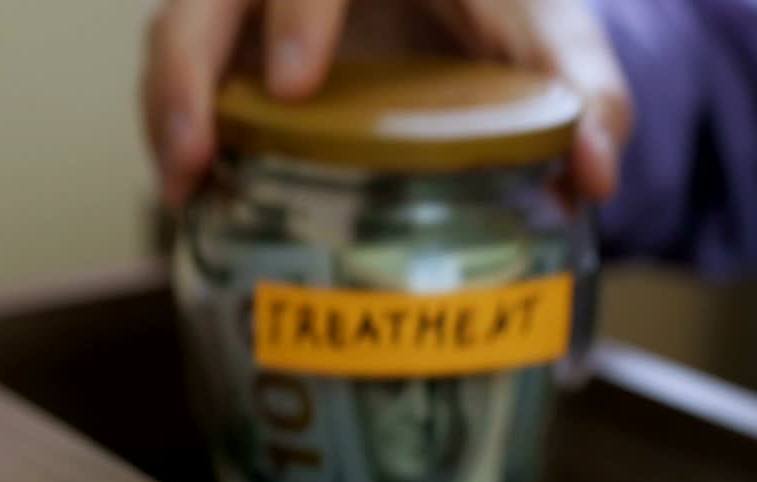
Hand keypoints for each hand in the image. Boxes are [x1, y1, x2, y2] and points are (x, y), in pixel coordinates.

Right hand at [142, 0, 632, 205]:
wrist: (452, 6)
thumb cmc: (494, 10)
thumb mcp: (544, 32)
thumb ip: (582, 87)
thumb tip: (590, 173)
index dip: (296, 15)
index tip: (293, 88)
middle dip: (186, 72)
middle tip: (194, 157)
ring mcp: (250, 1)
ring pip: (176, 30)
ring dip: (165, 108)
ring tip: (181, 187)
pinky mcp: (230, 42)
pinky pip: (180, 70)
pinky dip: (176, 125)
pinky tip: (191, 184)